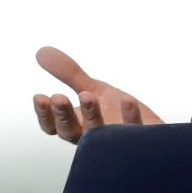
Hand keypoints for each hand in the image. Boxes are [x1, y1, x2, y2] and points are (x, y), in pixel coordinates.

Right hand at [31, 46, 162, 143]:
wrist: (152, 131)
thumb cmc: (117, 114)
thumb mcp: (92, 89)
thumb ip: (69, 74)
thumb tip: (41, 52)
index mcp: (78, 126)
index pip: (54, 126)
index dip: (45, 114)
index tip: (39, 97)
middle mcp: (93, 137)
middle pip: (71, 131)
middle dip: (63, 115)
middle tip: (58, 98)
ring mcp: (115, 141)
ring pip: (98, 133)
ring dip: (91, 115)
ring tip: (88, 94)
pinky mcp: (139, 140)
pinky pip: (134, 130)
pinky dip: (130, 116)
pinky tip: (127, 100)